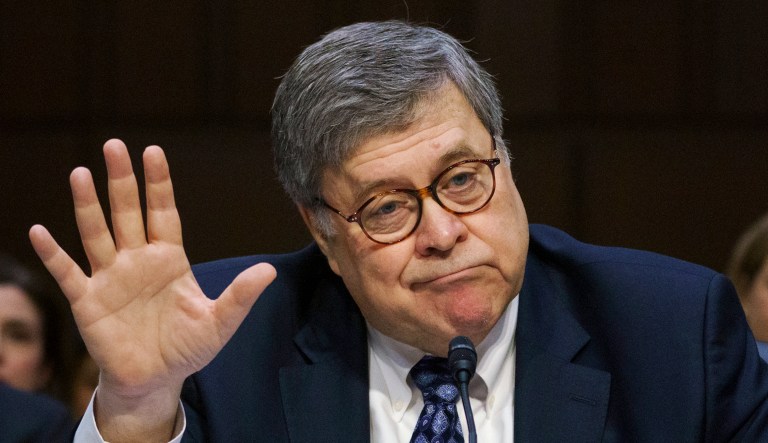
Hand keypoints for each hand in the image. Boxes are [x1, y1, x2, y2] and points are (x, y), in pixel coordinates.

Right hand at [29, 139, 275, 438]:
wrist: (155, 381)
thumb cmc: (187, 348)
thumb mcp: (219, 322)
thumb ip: (240, 295)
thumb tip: (270, 271)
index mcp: (169, 259)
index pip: (163, 212)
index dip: (158, 184)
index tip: (153, 151)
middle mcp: (137, 261)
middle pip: (127, 213)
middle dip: (122, 181)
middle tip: (114, 145)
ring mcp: (110, 278)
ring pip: (96, 234)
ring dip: (87, 205)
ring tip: (80, 173)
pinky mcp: (88, 301)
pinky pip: (68, 273)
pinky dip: (53, 253)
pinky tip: (39, 231)